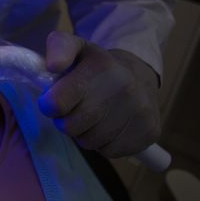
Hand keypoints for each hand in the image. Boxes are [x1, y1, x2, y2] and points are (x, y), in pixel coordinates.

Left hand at [37, 30, 160, 157]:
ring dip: (84, 133)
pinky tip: (109, 126)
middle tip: (74, 109)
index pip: (58, 103)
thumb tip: (52, 66)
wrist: (139, 75)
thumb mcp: (75, 48)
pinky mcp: (149, 132)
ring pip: (89, 142)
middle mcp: (125, 88)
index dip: (49, 106)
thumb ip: (58, 48)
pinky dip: (103, 144)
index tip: (54, 101)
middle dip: (66, 121)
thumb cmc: (96, 67)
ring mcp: (140, 112)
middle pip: (71, 127)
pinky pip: (109, 152)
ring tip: (92, 117)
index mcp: (101, 66)